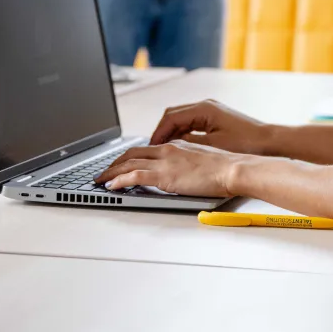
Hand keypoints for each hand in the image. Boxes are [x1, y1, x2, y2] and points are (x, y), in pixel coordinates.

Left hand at [96, 141, 239, 196]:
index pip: (145, 148)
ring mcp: (164, 162)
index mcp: (176, 145)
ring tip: (100, 181)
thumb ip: (187, 163)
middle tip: (103, 173)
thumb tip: (181, 173)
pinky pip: (134, 175)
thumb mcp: (202, 160)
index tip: (120, 164)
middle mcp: (167, 149)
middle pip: (131, 153)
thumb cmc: (224, 168)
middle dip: (114, 163)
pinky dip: (119, 180)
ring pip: (128, 163)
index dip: (128, 157)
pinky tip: (112, 186)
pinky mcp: (164, 175)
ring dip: (110, 172)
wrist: (232, 168)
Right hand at [150, 99, 273, 154]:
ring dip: (171, 132)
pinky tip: (180, 146)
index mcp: (204, 109)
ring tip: (163, 149)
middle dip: (161, 131)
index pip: (171, 118)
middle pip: (173, 115)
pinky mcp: (215, 118)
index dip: (158, 133)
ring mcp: (211, 111)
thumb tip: (171, 144)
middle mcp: (206, 106)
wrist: (269, 142)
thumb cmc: (247, 143)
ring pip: (182, 119)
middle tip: (153, 148)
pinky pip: (192, 123)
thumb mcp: (212, 146)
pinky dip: (182, 133)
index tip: (151, 146)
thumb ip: (188, 143)